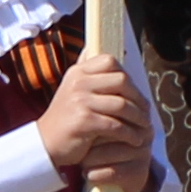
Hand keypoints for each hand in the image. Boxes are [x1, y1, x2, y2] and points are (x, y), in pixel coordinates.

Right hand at [34, 47, 149, 190]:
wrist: (45, 143)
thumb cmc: (66, 118)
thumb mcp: (72, 89)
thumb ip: (85, 73)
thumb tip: (91, 48)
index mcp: (77, 72)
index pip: (110, 61)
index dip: (127, 76)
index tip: (133, 93)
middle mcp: (78, 83)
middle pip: (121, 81)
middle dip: (138, 97)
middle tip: (145, 111)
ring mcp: (80, 101)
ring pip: (122, 104)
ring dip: (138, 118)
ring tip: (144, 127)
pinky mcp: (84, 121)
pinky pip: (116, 125)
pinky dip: (130, 133)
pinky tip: (135, 139)